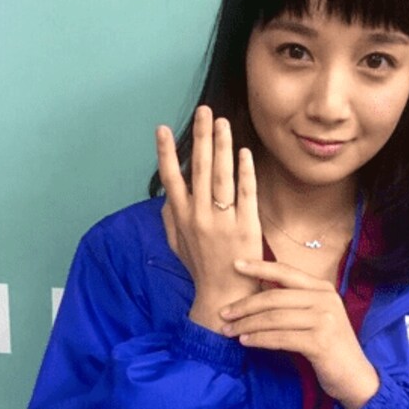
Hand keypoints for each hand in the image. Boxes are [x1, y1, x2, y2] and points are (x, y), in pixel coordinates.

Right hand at [157, 106, 262, 331]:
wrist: (223, 297)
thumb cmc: (201, 270)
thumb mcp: (177, 245)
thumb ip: (170, 218)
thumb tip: (165, 197)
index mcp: (182, 217)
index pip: (171, 178)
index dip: (165, 152)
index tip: (162, 128)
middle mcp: (199, 215)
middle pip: (199, 168)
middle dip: (201, 137)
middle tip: (204, 111)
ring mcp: (223, 220)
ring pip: (221, 176)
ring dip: (222, 146)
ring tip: (223, 122)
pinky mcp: (246, 226)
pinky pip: (245, 193)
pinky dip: (244, 171)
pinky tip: (243, 152)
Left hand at [220, 259, 379, 408]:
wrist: (355, 377)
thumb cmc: (329, 347)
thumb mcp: (316, 316)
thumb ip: (295, 301)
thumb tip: (259, 286)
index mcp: (323, 288)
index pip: (286, 272)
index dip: (259, 267)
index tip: (235, 265)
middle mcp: (325, 299)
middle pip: (274, 297)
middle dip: (244, 306)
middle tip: (223, 313)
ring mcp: (324, 319)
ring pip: (273, 318)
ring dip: (246, 325)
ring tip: (228, 331)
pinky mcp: (320, 341)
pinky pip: (280, 338)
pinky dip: (259, 340)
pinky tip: (245, 342)